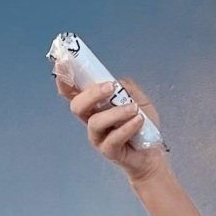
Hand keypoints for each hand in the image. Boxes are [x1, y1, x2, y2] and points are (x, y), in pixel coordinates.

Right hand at [58, 66, 167, 181]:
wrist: (153, 153)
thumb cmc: (142, 125)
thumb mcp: (138, 100)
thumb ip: (127, 88)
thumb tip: (116, 82)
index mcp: (94, 106)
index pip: (73, 92)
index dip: (64, 78)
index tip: (62, 62)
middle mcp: (91, 121)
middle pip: (77, 106)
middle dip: (91, 94)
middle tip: (110, 87)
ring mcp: (98, 137)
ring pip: (95, 122)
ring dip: (116, 112)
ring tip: (134, 109)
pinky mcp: (108, 151)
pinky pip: (113, 138)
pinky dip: (127, 127)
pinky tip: (139, 121)